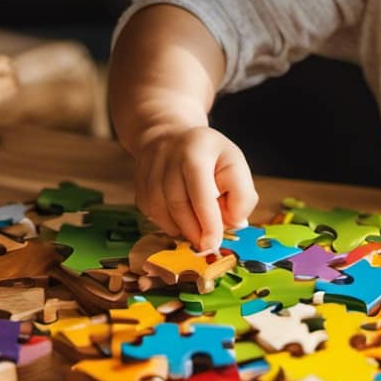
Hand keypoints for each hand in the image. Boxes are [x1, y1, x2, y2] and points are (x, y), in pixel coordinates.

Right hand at [132, 125, 258, 250]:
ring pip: (161, 211)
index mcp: (197, 149)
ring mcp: (149, 169)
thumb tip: (234, 223)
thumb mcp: (236, 166)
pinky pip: (150, 212)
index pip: (201, 192)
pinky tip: (180, 221)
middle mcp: (168, 156)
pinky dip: (166, 223)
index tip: (213, 244)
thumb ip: (242, 195)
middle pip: (178, 203)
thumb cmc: (210, 156)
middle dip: (194, 230)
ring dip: (180, 229)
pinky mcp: (138, 182)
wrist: (171, 136)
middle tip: (206, 244)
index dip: (208, 222)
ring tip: (196, 232)